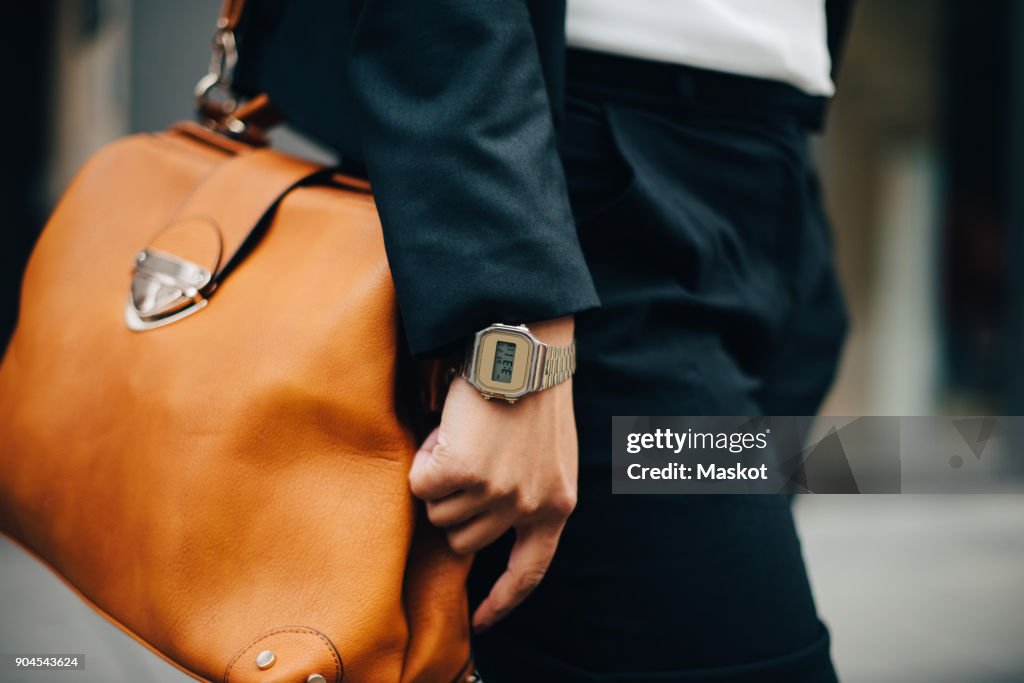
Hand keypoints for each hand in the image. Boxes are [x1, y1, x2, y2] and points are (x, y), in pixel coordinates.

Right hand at [409, 317, 577, 632]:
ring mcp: (494, 492)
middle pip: (464, 540)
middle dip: (455, 505)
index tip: (484, 621)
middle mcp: (527, 506)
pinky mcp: (462, 471)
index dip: (504, 600)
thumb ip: (531, 494)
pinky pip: (421, 484)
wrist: (523, 350)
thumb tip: (488, 525)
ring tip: (464, 438)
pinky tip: (448, 432)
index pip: (529, 571)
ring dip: (440, 478)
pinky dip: (425, 459)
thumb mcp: (551, 455)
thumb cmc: (533, 394)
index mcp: (557, 505)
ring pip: (439, 513)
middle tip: (468, 458)